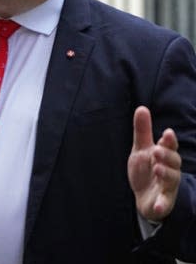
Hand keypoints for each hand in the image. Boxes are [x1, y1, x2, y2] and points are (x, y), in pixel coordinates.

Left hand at [128, 106, 181, 221]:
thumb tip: (142, 108)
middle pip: (173, 162)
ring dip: (166, 174)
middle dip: (167, 156)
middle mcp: (169, 170)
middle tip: (157, 150)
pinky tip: (159, 207)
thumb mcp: (141, 149)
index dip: (169, 141)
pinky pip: (165, 204)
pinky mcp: (163, 202)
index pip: (169, 147)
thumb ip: (143, 131)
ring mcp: (167, 187)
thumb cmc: (146, 169)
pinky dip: (163, 205)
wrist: (144, 197)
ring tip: (157, 168)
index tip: (167, 134)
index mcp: (164, 156)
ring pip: (171, 180)